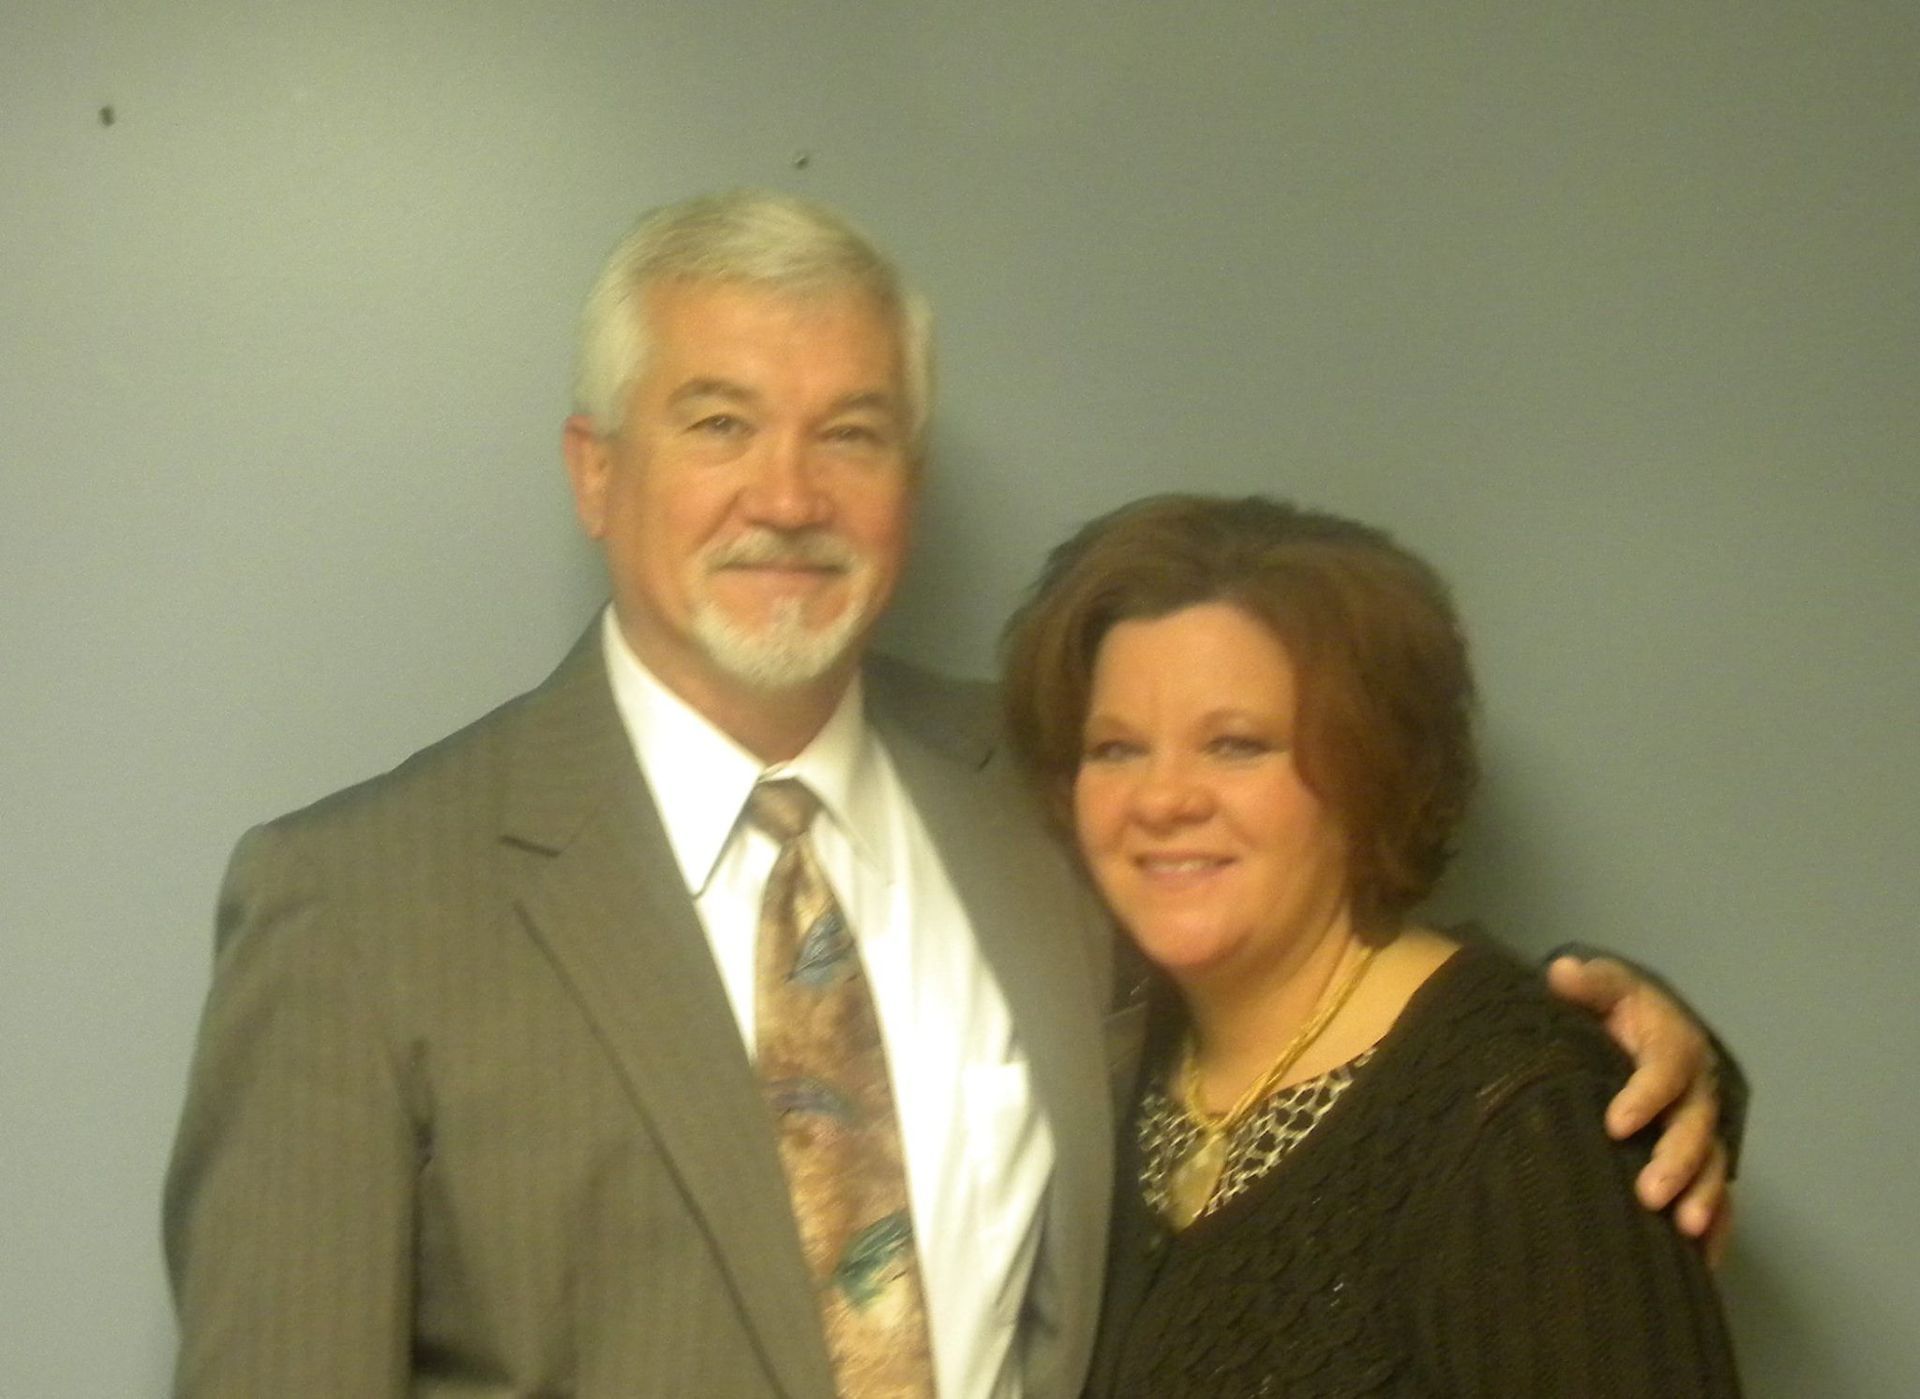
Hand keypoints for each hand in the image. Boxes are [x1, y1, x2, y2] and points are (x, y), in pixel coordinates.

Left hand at [1545, 954, 1731, 1257]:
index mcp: (1674, 1045)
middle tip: (1650, 1194)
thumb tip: (1563, 973)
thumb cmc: (1611, 1010)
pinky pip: (1717, 1196)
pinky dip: (1715, 1227)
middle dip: (1677, 1161)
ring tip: (1681, 1229)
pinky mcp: (1701, 1160)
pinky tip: (1700, 1260)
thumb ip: (1586, 984)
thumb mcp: (1601, 987)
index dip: (1645, 1096)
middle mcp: (1697, 1090)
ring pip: (1713, 1166)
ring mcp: (1703, 1127)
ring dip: (1702, 1199)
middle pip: (1696, 1127)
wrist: (1630, 1031)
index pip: (1667, 1069)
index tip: (1614, 1123)